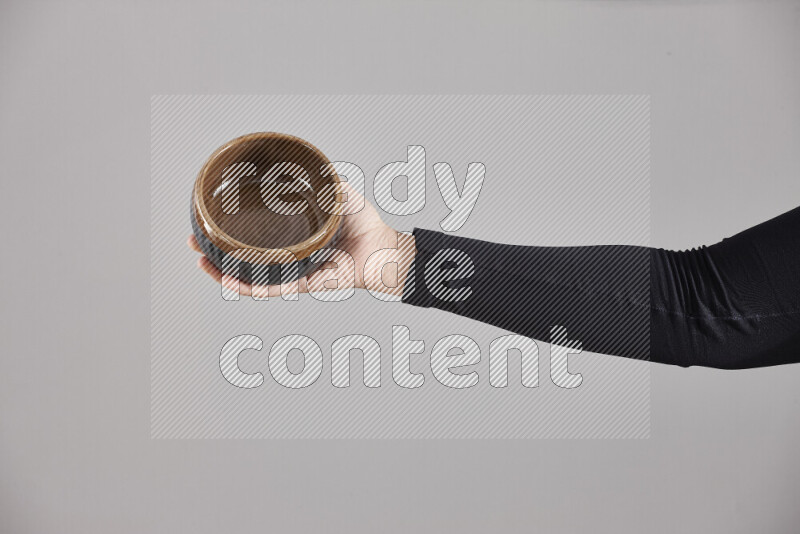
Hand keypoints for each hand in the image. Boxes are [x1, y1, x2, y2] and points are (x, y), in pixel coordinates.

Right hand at [188, 181, 415, 298]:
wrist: (386, 249)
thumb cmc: (367, 225)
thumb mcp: (340, 195)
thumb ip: (322, 182)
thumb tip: (301, 164)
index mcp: (293, 239)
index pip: (254, 238)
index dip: (229, 233)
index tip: (207, 222)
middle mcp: (290, 258)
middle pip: (245, 261)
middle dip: (216, 255)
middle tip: (193, 244)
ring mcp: (295, 273)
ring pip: (253, 279)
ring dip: (224, 274)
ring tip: (202, 262)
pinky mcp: (306, 284)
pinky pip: (275, 288)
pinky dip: (253, 287)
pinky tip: (232, 281)